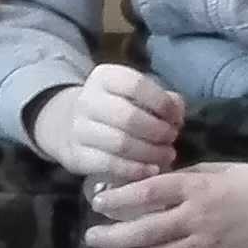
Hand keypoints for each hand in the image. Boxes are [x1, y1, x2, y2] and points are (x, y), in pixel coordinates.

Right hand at [31, 66, 183, 183]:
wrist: (70, 125)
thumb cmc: (116, 108)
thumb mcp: (135, 95)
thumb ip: (163, 100)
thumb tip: (177, 113)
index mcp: (104, 77)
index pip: (135, 85)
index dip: (161, 102)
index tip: (176, 117)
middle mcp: (88, 100)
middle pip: (128, 117)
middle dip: (157, 131)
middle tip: (171, 138)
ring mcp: (79, 129)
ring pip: (120, 144)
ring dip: (150, 153)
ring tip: (166, 156)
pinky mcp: (77, 156)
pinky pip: (109, 165)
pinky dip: (135, 170)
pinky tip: (151, 170)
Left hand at [82, 162, 247, 247]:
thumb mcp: (213, 170)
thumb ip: (180, 181)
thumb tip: (144, 188)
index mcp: (195, 187)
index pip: (149, 192)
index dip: (120, 198)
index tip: (97, 203)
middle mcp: (197, 217)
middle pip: (147, 229)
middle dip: (114, 236)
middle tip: (89, 239)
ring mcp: (206, 245)